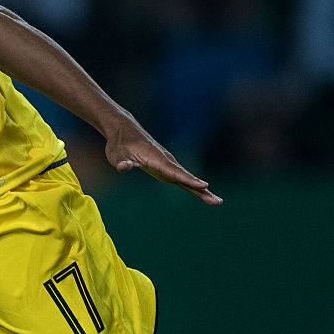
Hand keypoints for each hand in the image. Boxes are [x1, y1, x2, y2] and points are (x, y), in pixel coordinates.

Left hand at [104, 118, 222, 205]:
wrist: (125, 131)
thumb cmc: (120, 144)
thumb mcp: (116, 154)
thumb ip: (122, 162)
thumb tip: (123, 167)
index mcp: (156, 158)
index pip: (174, 171)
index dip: (188, 179)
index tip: (204, 185)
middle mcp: (166, 161)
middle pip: (186, 177)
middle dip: (201, 188)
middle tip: (217, 201)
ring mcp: (168, 164)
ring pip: (187, 179)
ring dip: (202, 190)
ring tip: (217, 201)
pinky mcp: (166, 169)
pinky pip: (182, 179)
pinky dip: (193, 187)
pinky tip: (204, 195)